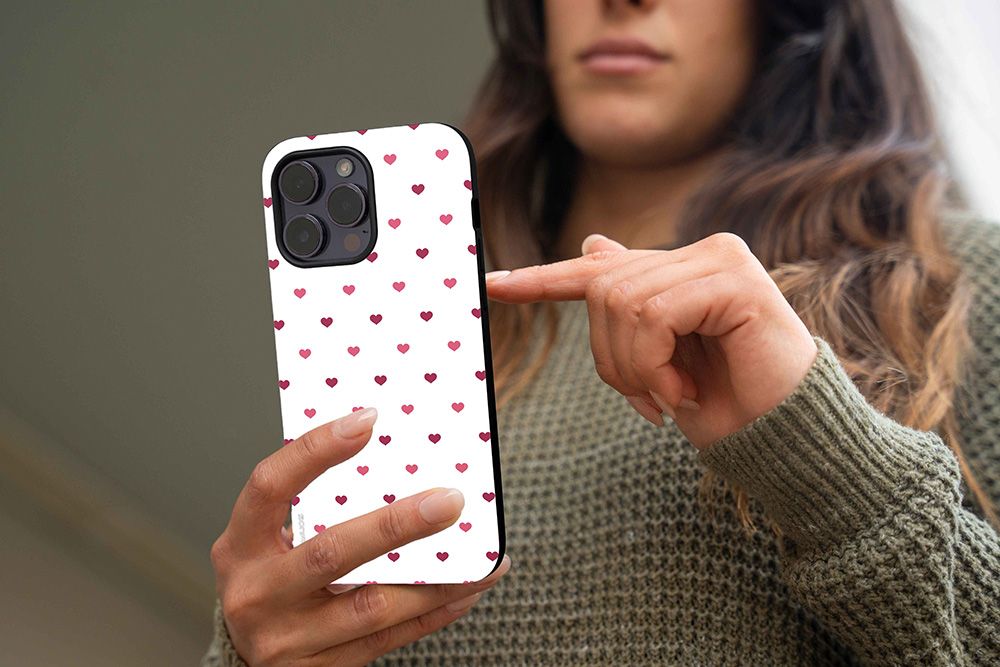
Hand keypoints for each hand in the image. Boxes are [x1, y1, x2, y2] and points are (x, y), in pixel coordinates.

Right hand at [211, 407, 511, 665]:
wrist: (254, 654)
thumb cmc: (273, 577)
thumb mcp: (272, 540)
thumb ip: (316, 506)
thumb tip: (396, 454)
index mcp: (241, 544)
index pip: (271, 486)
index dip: (316, 450)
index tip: (368, 419)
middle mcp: (257, 592)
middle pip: (332, 553)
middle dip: (397, 525)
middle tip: (450, 500)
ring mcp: (286, 639)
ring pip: (371, 607)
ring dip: (435, 579)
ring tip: (482, 555)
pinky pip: (388, 639)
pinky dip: (433, 612)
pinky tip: (466, 589)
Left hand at [485, 232, 817, 448]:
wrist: (784, 439)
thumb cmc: (724, 403)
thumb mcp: (659, 358)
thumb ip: (630, 305)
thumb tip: (592, 243)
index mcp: (678, 270)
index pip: (597, 269)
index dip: (540, 279)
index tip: (490, 285)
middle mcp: (700, 252)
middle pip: (602, 290)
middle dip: (611, 359)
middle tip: (647, 400)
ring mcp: (721, 259)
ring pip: (623, 302)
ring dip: (635, 368)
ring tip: (671, 396)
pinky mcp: (736, 279)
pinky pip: (654, 315)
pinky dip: (654, 364)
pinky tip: (683, 390)